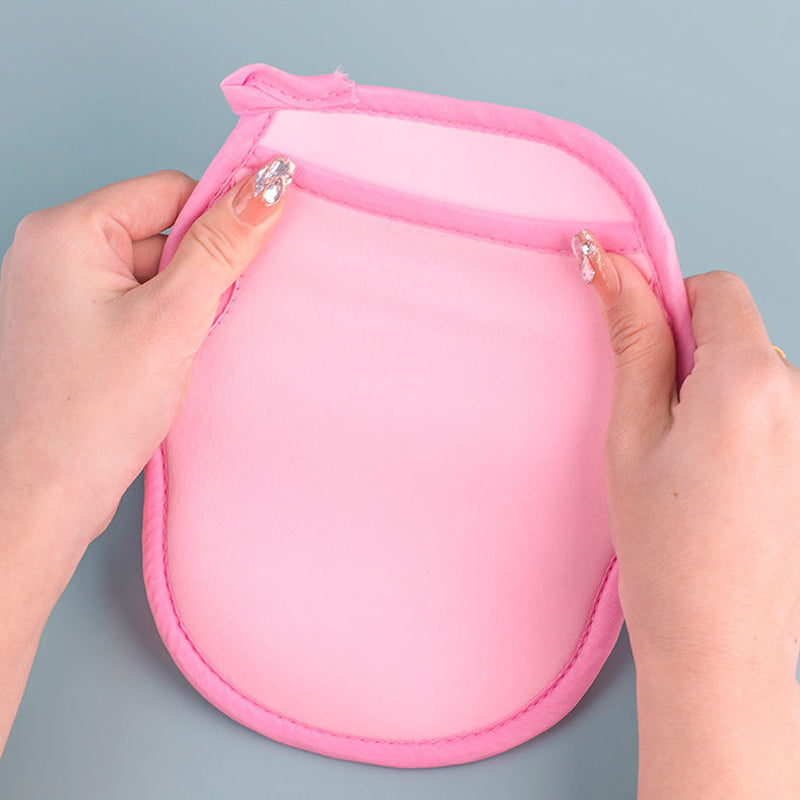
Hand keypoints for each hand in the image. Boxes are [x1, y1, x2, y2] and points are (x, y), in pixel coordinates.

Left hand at [0, 157, 294, 564]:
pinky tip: (166, 363)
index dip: (216, 224)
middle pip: (160, 232)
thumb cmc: (89, 414)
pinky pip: (136, 306)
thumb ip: (222, 247)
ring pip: (152, 273)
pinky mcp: (73, 330)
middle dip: (198, 274)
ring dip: (184, 305)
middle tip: (202, 324)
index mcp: (66, 231)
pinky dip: (165, 327)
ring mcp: (59, 294)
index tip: (244, 264)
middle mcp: (54, 253)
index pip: (168, 191)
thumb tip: (268, 184)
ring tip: (178, 352)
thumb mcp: (172, 320)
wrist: (41, 496)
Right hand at [573, 229, 799, 797]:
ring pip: (749, 374)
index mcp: (751, 380)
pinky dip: (732, 426)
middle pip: (734, 333)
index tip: (634, 341)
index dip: (667, 306)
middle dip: (686, 355)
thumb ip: (633, 342)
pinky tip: (708, 481)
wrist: (721, 648)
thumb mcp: (632, 436)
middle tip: (647, 420)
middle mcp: (799, 397)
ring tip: (677, 462)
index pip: (715, 290)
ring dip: (708, 394)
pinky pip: (768, 414)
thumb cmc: (669, 552)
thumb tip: (614, 268)